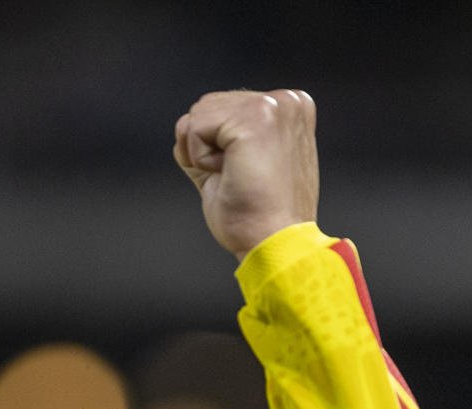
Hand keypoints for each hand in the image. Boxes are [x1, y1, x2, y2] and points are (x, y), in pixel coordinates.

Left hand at [173, 89, 318, 260]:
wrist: (275, 244)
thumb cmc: (258, 217)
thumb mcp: (236, 167)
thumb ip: (214, 140)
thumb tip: (183, 125)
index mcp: (287, 110)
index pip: (222, 110)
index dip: (218, 148)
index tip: (250, 175)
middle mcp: (286, 101)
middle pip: (207, 106)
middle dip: (209, 148)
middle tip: (242, 179)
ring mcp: (272, 106)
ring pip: (198, 114)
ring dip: (205, 154)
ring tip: (239, 177)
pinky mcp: (254, 118)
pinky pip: (194, 128)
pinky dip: (201, 160)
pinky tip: (232, 175)